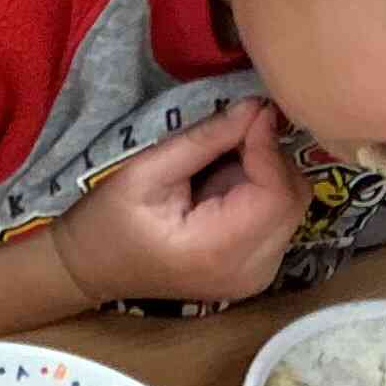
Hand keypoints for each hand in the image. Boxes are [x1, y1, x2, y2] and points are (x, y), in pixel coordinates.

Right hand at [44, 102, 305, 310]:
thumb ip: (206, 140)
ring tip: (222, 165)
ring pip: (293, 207)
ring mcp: (258, 277)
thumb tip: (256, 108)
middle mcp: (251, 272)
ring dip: (267, 175)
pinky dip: (262, 194)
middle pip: (294, 200)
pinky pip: (280, 220)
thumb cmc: (107, 221)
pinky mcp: (258, 273)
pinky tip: (226, 189)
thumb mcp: (147, 170)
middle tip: (232, 136)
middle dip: (270, 159)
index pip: (278, 193)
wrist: (90, 269)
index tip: (250, 113)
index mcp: (219, 250)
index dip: (269, 148)